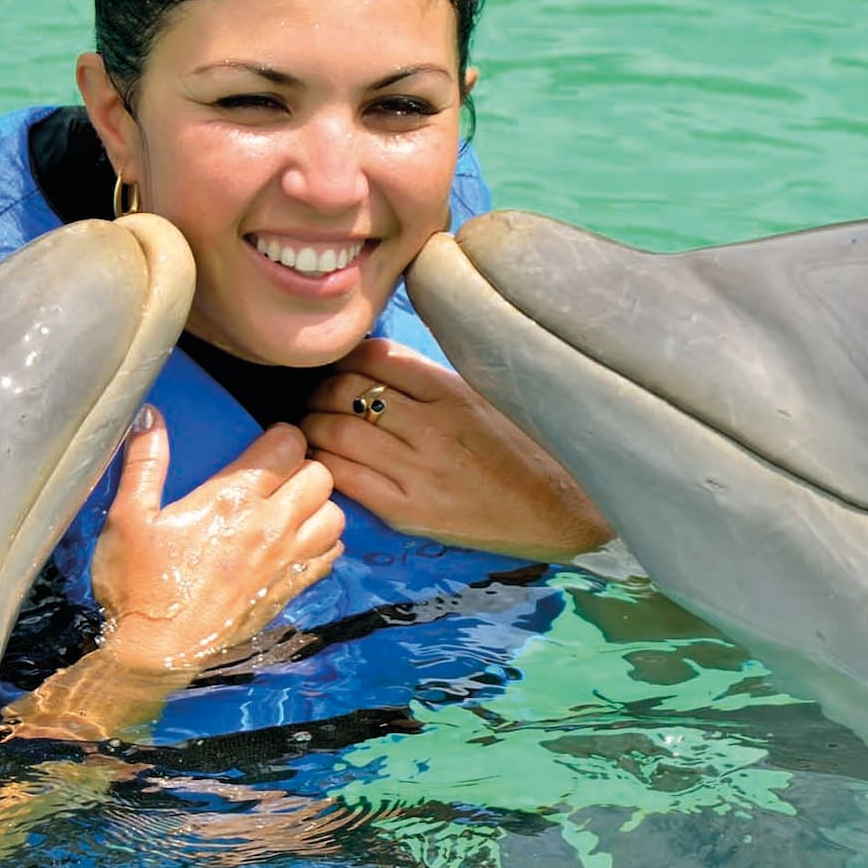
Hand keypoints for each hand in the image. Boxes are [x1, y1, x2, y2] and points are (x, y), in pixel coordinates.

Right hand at [91, 406, 345, 674]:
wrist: (154, 654)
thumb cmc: (136, 585)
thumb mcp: (128, 517)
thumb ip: (144, 461)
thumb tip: (149, 413)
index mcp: (233, 499)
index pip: (289, 444)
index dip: (280, 437)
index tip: (264, 444)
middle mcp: (270, 527)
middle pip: (322, 475)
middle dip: (304, 467)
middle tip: (278, 476)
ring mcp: (285, 562)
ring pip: (335, 515)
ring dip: (319, 505)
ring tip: (292, 508)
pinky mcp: (290, 591)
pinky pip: (331, 556)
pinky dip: (323, 543)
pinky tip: (296, 544)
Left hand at [302, 339, 611, 564]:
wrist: (557, 511)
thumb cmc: (521, 450)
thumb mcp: (483, 397)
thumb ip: (431, 380)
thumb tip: (372, 360)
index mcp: (452, 391)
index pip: (376, 356)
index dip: (344, 359)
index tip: (336, 367)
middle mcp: (432, 426)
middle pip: (347, 391)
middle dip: (319, 391)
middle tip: (312, 398)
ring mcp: (419, 470)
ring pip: (338, 433)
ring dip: (312, 427)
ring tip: (310, 429)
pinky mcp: (409, 510)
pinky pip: (347, 479)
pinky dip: (323, 466)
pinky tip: (321, 464)